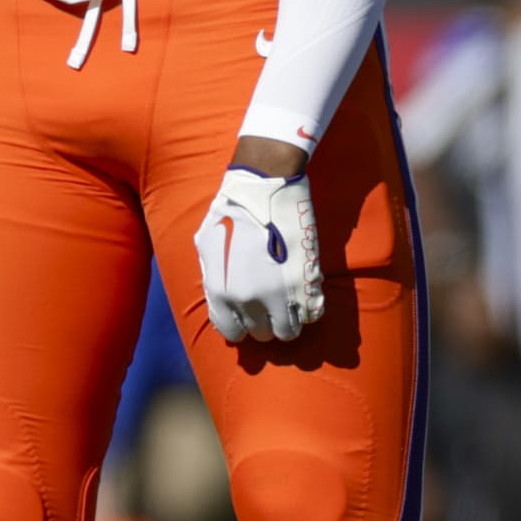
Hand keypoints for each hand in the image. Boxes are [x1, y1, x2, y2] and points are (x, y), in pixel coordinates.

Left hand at [195, 165, 324, 344]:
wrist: (263, 186)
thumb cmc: (231, 210)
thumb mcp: (207, 246)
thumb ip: (212, 276)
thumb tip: (221, 299)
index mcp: (221, 292)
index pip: (231, 332)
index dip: (241, 325)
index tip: (249, 315)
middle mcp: (248, 300)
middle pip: (261, 334)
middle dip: (265, 321)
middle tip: (271, 304)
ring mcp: (280, 294)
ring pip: (289, 333)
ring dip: (289, 321)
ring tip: (290, 303)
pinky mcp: (306, 282)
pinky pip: (312, 315)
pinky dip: (310, 309)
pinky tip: (305, 294)